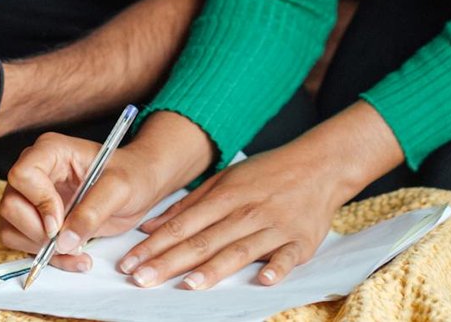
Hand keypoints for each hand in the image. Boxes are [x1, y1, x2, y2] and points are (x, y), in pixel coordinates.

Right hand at [0, 133, 171, 272]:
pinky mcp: (35, 219)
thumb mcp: (119, 188)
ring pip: (11, 228)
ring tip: (77, 251)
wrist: (139, 186)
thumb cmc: (131, 175)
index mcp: (51, 151)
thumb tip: (63, 241)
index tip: (60, 221)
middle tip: (70, 240)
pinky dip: (47, 258)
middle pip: (11, 205)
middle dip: (38, 231)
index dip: (38, 202)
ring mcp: (31, 196)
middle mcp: (35, 171)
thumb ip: (91, 212)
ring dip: (41, 248)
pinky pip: (24, 244)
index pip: (22, 174)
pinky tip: (74, 257)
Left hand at [117, 142, 342, 289]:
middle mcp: (247, 211)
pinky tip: (262, 280)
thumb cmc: (268, 172)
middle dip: (170, 261)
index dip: (154, 244)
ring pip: (238, 250)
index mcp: (226, 195)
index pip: (183, 224)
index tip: (130, 262)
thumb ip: (188, 203)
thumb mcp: (226, 178)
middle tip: (142, 279)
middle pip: (203, 240)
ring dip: (213, 269)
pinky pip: (286, 256)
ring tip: (187, 284)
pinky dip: (275, 267)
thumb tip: (150, 226)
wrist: (320, 165)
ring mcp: (274, 226)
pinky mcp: (300, 241)